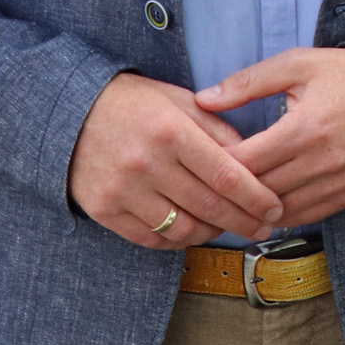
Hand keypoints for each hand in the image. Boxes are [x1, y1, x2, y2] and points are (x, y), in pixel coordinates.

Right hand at [67, 72, 284, 248]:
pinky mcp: (103, 210)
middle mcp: (147, 163)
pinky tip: (192, 232)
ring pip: (182, 229)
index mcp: (172, 132)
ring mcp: (122, 190)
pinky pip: (150, 239)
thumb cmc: (136, 104)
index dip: (256, 198)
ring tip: (227, 228)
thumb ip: (220, 130)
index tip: (275, 208)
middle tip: (264, 227)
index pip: (226, 176)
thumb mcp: (182, 102)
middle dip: (244, 222)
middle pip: (209, 206)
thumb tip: (257, 161)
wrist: (69, 113)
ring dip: (212, 234)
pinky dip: (176, 241)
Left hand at [200, 47, 344, 226]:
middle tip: (206, 183)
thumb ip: (247, 82)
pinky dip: (280, 214)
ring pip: (278, 210)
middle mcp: (322, 161)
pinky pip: (304, 216)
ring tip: (231, 197)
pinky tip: (265, 203)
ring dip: (253, 206)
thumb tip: (203, 100)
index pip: (245, 161)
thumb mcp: (298, 64)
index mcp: (305, 128)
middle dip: (229, 188)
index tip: (199, 158)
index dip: (215, 164)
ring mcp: (338, 182)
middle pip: (258, 190)